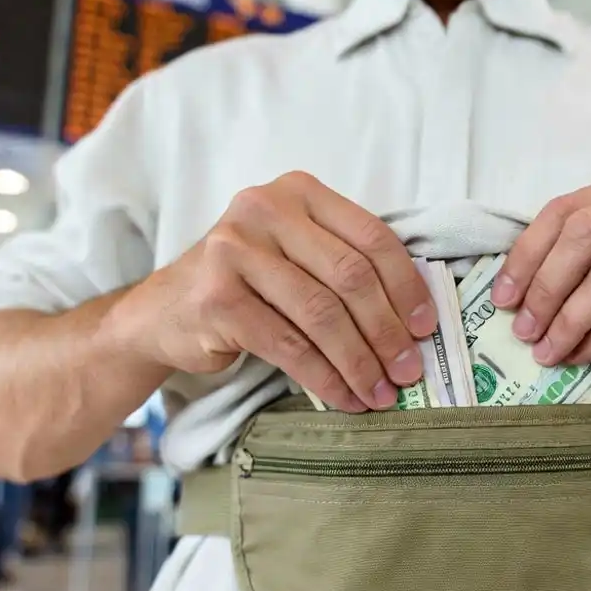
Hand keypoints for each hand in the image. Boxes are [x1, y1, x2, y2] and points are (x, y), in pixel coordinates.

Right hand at [116, 172, 435, 411]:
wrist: (164, 311)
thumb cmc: (248, 284)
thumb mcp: (295, 253)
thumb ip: (345, 262)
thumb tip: (416, 317)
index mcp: (297, 192)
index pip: (371, 236)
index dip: (407, 285)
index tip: (426, 328)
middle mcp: (264, 210)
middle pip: (351, 276)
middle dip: (387, 331)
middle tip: (409, 370)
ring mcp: (235, 251)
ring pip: (322, 314)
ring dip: (360, 362)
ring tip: (381, 393)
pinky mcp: (217, 299)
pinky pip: (290, 346)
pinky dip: (325, 378)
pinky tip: (345, 398)